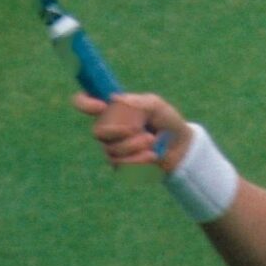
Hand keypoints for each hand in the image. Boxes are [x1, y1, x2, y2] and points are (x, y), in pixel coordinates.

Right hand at [75, 91, 190, 171]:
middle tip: (140, 128)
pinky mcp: (120, 165)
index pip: (85, 102)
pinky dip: (139, 160)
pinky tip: (152, 155)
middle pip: (98, 132)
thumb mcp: (156, 106)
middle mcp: (107, 128)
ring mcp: (111, 148)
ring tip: (152, 141)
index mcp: (112, 109)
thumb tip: (113, 100)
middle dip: (120, 131)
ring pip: (111, 150)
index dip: (85, 102)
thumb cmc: (166, 122)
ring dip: (135, 146)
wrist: (181, 147)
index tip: (101, 106)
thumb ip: (137, 102)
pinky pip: (120, 165)